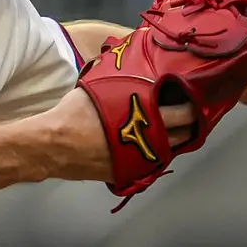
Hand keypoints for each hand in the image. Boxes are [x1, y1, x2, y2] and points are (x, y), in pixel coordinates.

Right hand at [47, 89, 200, 181]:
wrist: (52, 145)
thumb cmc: (73, 114)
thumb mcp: (99, 88)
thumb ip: (122, 83)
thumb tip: (131, 73)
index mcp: (144, 117)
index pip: (182, 113)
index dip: (192, 105)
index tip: (194, 99)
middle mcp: (147, 141)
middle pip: (183, 135)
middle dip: (190, 125)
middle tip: (192, 115)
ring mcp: (138, 160)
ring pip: (170, 152)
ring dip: (176, 141)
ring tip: (178, 130)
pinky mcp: (127, 173)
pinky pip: (151, 164)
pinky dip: (156, 154)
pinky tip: (154, 146)